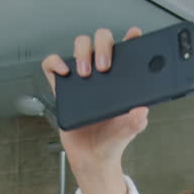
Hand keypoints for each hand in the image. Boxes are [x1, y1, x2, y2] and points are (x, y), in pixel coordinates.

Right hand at [41, 27, 149, 176]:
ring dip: (82, 52)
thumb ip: (136, 122)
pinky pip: (52, 66)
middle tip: (104, 67)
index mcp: (122, 79)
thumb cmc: (111, 140)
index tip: (134, 35)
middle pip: (102, 40)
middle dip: (103, 45)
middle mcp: (103, 74)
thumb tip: (141, 110)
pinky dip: (55, 63)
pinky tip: (64, 73)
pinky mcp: (63, 88)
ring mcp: (82, 78)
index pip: (128, 50)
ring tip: (85, 73)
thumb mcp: (129, 132)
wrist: (92, 158)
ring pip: (80, 46)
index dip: (131, 38)